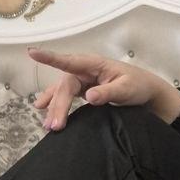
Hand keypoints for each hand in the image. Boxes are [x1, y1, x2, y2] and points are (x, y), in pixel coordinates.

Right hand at [27, 48, 164, 131]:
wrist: (147, 93)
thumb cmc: (138, 86)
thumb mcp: (126, 89)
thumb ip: (108, 93)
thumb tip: (89, 96)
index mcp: (94, 64)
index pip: (69, 61)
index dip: (50, 58)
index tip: (32, 53)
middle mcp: (85, 70)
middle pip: (65, 86)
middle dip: (58, 105)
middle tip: (55, 126)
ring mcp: (83, 80)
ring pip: (63, 92)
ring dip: (55, 108)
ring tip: (48, 126)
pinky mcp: (83, 89)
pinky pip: (65, 96)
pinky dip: (56, 104)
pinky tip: (42, 110)